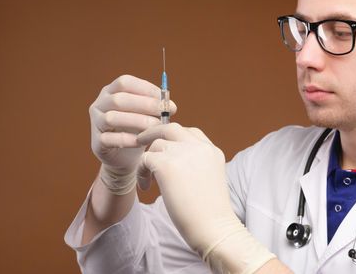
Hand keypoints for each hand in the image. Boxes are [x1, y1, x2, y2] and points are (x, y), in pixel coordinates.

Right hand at [89, 74, 175, 193]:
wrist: (127, 157)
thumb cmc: (138, 129)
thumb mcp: (147, 114)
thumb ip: (155, 107)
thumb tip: (170, 105)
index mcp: (111, 92)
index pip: (124, 82)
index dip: (145, 88)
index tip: (164, 98)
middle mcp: (99, 104)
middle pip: (118, 99)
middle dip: (145, 104)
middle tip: (164, 111)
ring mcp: (95, 123)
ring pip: (112, 118)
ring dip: (137, 121)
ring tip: (156, 126)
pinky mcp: (97, 142)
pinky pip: (109, 139)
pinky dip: (127, 139)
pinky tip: (142, 141)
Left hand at [137, 123, 274, 272]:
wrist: (214, 228)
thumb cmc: (210, 213)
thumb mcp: (209, 180)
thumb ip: (196, 165)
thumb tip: (174, 164)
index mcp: (212, 151)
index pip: (190, 132)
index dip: (175, 137)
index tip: (165, 147)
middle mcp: (200, 147)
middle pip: (171, 127)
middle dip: (154, 132)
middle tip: (141, 140)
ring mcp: (184, 153)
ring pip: (156, 144)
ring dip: (148, 159)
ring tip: (148, 179)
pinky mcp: (167, 164)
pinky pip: (145, 159)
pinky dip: (141, 172)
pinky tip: (146, 186)